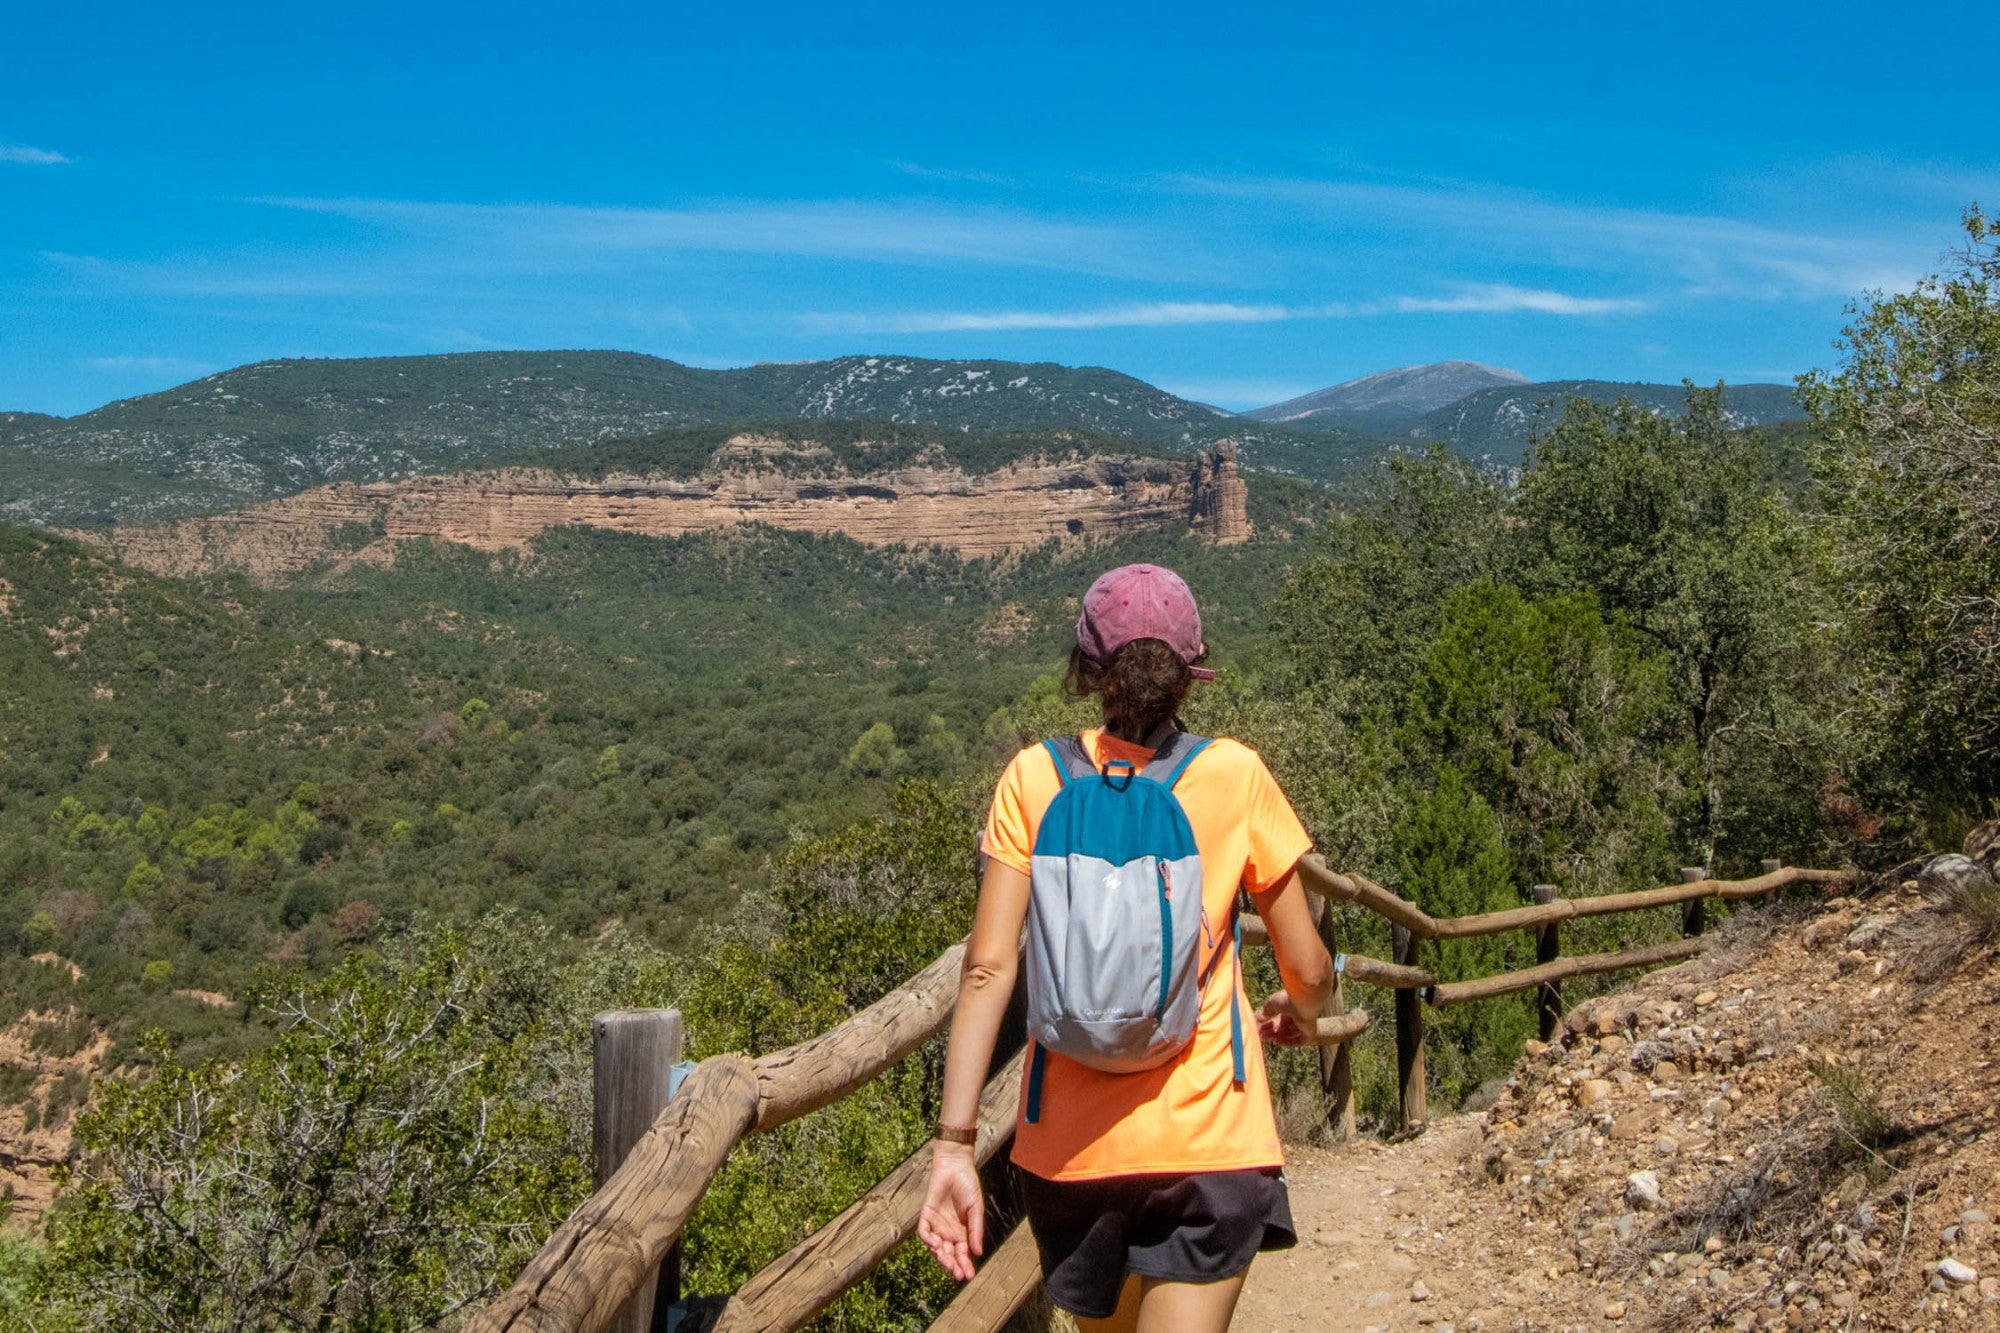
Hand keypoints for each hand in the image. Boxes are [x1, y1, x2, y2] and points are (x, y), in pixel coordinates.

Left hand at [917, 1143, 984, 1280]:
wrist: (955, 1165)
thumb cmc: (969, 1185)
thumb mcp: (976, 1209)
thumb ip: (975, 1230)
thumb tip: (978, 1252)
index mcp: (963, 1232)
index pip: (963, 1253)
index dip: (965, 1265)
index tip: (969, 1276)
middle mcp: (949, 1232)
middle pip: (949, 1254)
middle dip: (952, 1265)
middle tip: (956, 1273)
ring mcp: (937, 1224)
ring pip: (936, 1247)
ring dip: (941, 1256)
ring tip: (947, 1262)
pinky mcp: (926, 1215)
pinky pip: (924, 1232)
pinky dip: (928, 1239)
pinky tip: (936, 1245)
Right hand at [1258, 990, 1314, 1044]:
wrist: (1304, 1003)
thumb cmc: (1287, 1000)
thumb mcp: (1272, 1003)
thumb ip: (1266, 1011)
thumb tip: (1259, 1018)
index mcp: (1290, 1007)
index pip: (1278, 1017)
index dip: (1269, 1023)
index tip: (1259, 1027)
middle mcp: (1297, 1015)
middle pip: (1283, 1026)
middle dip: (1271, 1031)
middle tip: (1260, 1035)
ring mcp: (1304, 1025)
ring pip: (1288, 1034)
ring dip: (1276, 1036)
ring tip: (1265, 1038)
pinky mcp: (1308, 1033)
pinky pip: (1297, 1040)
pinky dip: (1287, 1041)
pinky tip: (1277, 1041)